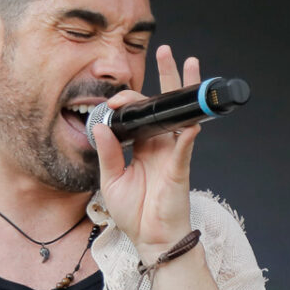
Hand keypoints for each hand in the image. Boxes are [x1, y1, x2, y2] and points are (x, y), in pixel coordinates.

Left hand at [91, 45, 200, 260]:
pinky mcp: (179, 167)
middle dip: (166, 77)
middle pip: (165, 105)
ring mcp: (173, 153)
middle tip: (167, 51)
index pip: (139, 114)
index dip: (127, 102)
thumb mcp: (110, 179)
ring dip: (184, 91)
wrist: (150, 238)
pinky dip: (188, 131)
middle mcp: (160, 144)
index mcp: (143, 146)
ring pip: (181, 115)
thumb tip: (99, 125)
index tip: (114, 99)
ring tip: (190, 65)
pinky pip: (185, 145)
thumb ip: (107, 151)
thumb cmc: (134, 213)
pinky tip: (190, 117)